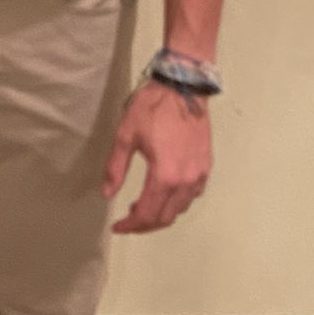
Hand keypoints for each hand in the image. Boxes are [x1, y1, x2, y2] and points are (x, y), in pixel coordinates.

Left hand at [103, 81, 211, 234]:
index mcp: (165, 176)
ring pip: (180, 209)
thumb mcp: (125, 136)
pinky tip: (163, 192)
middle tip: (127, 219)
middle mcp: (186, 180)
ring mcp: (199, 174)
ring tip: (141, 205)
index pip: (147, 214)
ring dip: (160, 213)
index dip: (130, 226)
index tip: (117, 227)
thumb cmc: (152, 108)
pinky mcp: (206, 166)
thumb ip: (115, 169)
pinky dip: (176, 202)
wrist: (183, 87)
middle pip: (165, 217)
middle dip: (144, 224)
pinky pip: (192, 195)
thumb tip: (107, 194)